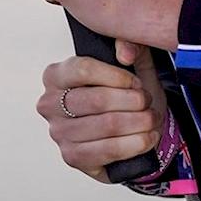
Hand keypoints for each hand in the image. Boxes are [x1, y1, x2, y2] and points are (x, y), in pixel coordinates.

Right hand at [36, 49, 163, 181]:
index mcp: (55, 75)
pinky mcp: (72, 157)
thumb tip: (124, 53)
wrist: (125, 128)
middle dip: (133, 101)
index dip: (117, 76)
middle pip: (97, 100)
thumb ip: (131, 44)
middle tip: (148, 103)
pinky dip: (135, 144)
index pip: (83, 69)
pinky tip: (147, 137)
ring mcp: (59, 133)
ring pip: (106, 126)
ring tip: (151, 119)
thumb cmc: (122, 94)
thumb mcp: (131, 62)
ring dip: (139, 123)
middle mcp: (50, 104)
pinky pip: (108, 150)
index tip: (137, 82)